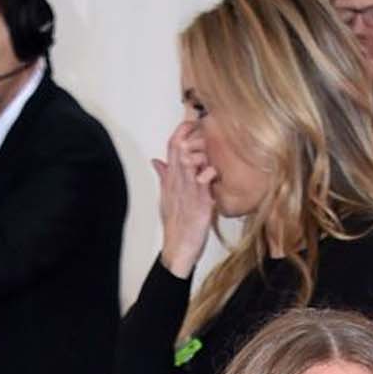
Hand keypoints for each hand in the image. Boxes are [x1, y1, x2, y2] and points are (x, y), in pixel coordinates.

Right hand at [154, 118, 217, 278]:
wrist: (178, 250)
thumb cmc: (176, 225)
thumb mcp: (167, 197)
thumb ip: (164, 176)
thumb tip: (156, 160)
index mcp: (170, 179)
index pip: (172, 144)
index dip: (182, 129)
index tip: (194, 123)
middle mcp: (177, 181)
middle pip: (178, 145)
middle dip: (193, 134)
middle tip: (208, 136)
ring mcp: (187, 191)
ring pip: (188, 158)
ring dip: (201, 152)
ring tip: (211, 157)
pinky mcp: (199, 203)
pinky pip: (204, 179)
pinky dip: (211, 172)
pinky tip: (216, 176)